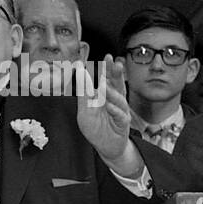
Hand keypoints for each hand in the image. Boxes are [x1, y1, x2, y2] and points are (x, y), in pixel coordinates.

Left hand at [77, 55, 142, 172]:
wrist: (106, 147)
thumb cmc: (96, 128)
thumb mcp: (85, 110)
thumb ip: (84, 94)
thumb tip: (80, 77)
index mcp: (107, 96)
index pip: (108, 79)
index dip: (108, 69)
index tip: (107, 56)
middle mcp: (116, 102)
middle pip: (117, 85)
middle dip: (116, 74)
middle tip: (114, 62)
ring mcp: (121, 112)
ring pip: (119, 100)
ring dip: (112, 92)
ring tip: (105, 84)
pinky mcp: (123, 124)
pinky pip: (120, 116)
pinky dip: (115, 111)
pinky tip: (109, 106)